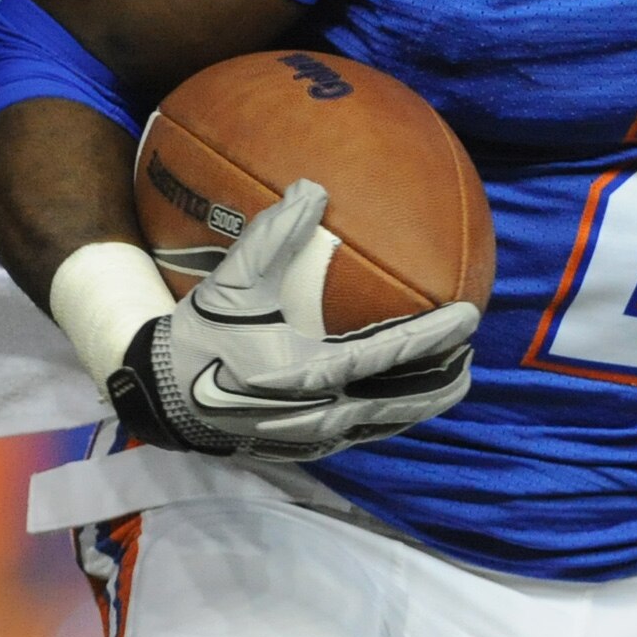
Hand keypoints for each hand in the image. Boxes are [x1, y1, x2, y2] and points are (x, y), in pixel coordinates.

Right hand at [108, 180, 478, 460]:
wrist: (164, 396)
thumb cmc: (202, 334)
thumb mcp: (232, 284)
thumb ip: (273, 236)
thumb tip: (312, 187)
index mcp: (307, 371)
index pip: (390, 354)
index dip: (434, 336)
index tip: (470, 315)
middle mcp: (320, 411)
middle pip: (404, 399)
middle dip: (445, 376)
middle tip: (472, 351)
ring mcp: (318, 435)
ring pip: (391, 421)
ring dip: (429, 400)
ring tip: (458, 376)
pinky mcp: (311, 449)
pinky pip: (368, 433)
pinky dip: (397, 416)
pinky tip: (411, 398)